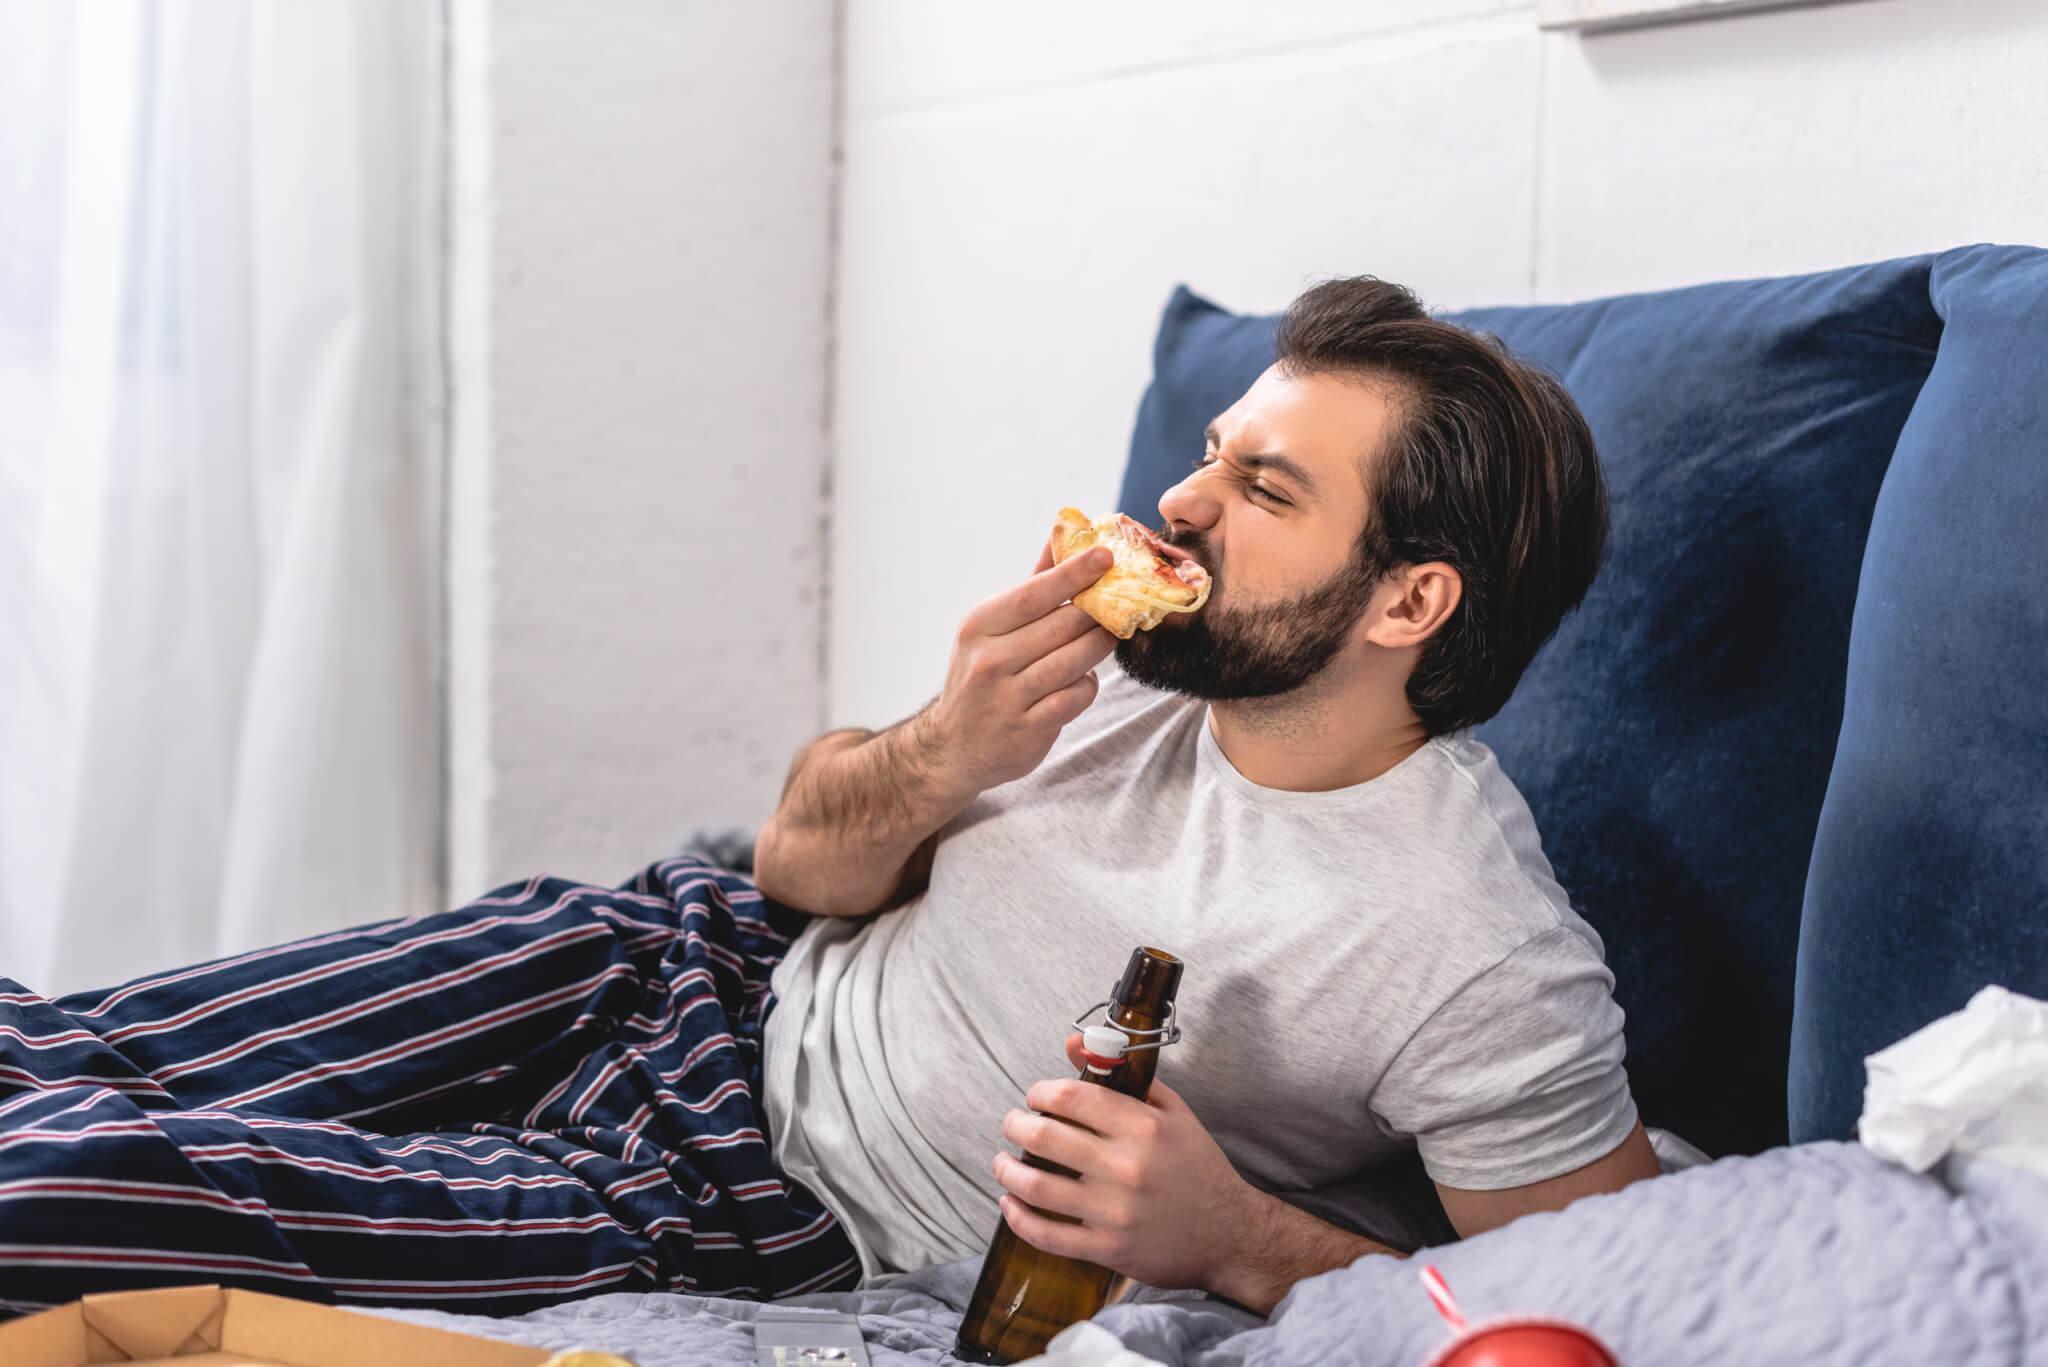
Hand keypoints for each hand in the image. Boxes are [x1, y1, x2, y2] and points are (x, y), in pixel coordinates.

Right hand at [918, 540, 1116, 798]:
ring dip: (1098, 647)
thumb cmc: (982, 674)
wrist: (954, 747)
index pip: (1034, 594)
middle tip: (1119, 604)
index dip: (1073, 573)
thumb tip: (1060, 535)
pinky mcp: (1027, 730)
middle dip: (1097, 613)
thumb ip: (1031, 584)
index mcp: (980, 625)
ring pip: (1074, 661)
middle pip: (1063, 626)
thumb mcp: (992, 627)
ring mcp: (1007, 698)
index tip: (1105, 555)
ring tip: (1106, 637)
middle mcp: (989, 660)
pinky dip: (1087, 685)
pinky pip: (1075, 697)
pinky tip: (1081, 679)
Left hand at [990, 1034, 1261, 1292]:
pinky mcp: (1108, 1249)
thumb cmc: (1198, 1167)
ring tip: (1002, 1162)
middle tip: (1012, 1123)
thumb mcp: (1171, 1112)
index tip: (1035, 1097)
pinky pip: (1047, 1234)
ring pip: (1036, 1185)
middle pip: (1044, 1135)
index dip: (1040, 1091)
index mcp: (1143, 1127)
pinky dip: (1018, 1217)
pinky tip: (1010, 1203)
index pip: (1071, 1096)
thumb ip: (1124, 1076)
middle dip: (1015, 1124)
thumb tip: (1072, 1042)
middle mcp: (1126, 1166)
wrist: (1231, 1234)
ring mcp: (1114, 1211)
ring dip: (1006, 1170)